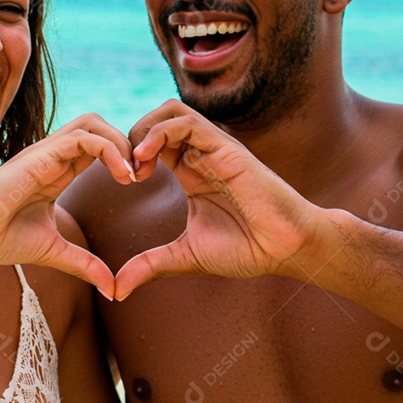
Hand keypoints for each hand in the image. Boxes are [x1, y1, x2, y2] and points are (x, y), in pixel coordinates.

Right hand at [0, 113, 133, 297]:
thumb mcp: (53, 251)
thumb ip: (84, 264)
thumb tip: (113, 289)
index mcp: (57, 171)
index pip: (98, 145)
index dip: (123, 156)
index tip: (140, 182)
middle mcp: (53, 156)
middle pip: (98, 124)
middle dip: (127, 141)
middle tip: (142, 173)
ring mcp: (46, 152)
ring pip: (93, 122)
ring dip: (120, 142)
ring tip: (133, 174)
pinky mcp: (39, 156)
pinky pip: (82, 138)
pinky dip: (109, 150)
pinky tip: (122, 176)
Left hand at [115, 100, 333, 298]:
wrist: (285, 248)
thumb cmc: (246, 249)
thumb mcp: (186, 256)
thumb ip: (150, 265)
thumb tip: (117, 290)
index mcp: (190, 172)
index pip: (151, 142)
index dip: (128, 154)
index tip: (120, 182)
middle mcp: (200, 154)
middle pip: (156, 119)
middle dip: (130, 137)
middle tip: (122, 172)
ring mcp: (213, 148)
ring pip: (170, 111)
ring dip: (142, 131)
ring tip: (134, 164)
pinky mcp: (225, 147)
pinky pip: (186, 123)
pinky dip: (159, 133)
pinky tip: (145, 159)